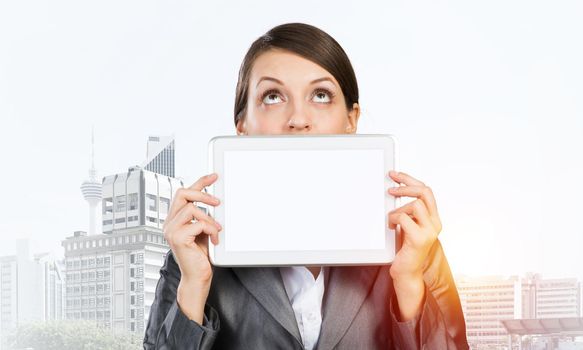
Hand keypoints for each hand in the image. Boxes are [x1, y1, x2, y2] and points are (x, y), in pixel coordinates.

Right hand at [163, 173, 221, 284]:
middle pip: (182, 193)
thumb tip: (215, 200)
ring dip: (209, 219)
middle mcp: (169, 223)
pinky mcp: (177, 238)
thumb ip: (203, 216)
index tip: (214, 176)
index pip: (184, 193)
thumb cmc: (200, 255)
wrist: (197, 277)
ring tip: (217, 230)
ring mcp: (171, 230)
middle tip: (218, 201)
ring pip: (192, 209)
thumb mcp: (203, 230)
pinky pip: (199, 223)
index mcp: (174, 219)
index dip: (199, 182)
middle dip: (202, 194)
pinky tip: (214, 239)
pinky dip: (211, 230)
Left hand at [386, 170, 441, 319]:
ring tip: (392, 220)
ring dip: (398, 209)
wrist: (407, 272)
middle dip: (406, 185)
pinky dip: (393, 219)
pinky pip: (403, 218)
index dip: (410, 180)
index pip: (426, 191)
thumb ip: (408, 211)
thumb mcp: (409, 225)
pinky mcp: (419, 239)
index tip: (396, 175)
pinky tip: (391, 227)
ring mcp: (429, 231)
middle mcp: (435, 223)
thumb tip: (396, 190)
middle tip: (391, 187)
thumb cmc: (406, 249)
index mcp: (434, 218)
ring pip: (414, 204)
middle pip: (424, 191)